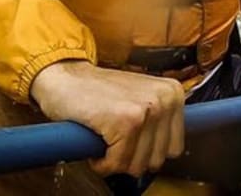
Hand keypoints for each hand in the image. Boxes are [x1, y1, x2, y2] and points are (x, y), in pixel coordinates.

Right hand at [30, 61, 184, 176]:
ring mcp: (147, 110)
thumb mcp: (140, 98)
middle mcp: (166, 99)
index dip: (148, 152)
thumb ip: (159, 121)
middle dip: (132, 158)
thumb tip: (167, 153)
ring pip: (137, 165)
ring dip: (115, 161)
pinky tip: (96, 141)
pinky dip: (102, 162)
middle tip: (115, 142)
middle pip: (157, 159)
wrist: (66, 77)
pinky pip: (117, 163)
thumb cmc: (97, 91)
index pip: (174, 147)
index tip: (132, 143)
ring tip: (106, 140)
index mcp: (173, 94)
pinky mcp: (125, 122)